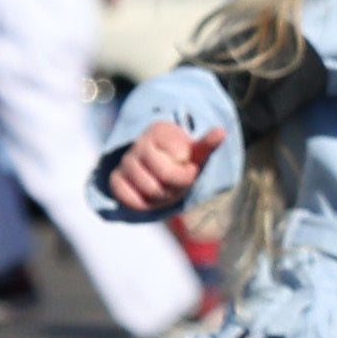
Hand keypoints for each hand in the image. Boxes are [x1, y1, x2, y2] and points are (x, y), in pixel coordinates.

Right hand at [96, 120, 211, 218]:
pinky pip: (131, 200)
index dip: (189, 173)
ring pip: (149, 191)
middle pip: (164, 178)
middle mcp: (139, 144)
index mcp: (159, 131)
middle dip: (177, 188)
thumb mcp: (196, 153)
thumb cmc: (181, 161)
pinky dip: (145, 206)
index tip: (189, 168)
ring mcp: (125, 161)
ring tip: (166, 190)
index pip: (178, 159)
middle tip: (178, 184)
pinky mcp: (115, 179)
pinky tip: (151, 198)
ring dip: (163, 198)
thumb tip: (222, 132)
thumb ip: (207, 145)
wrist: (159, 167)